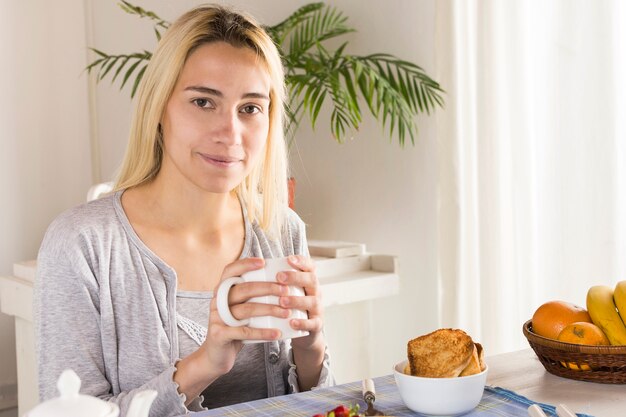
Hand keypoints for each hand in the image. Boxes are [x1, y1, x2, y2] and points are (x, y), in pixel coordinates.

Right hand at [204, 257, 289, 373]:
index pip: (230, 270)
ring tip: (286, 312)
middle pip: (243, 289)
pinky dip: (263, 332)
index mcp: (222, 291)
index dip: (246, 264)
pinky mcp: (219, 335)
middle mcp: (217, 301)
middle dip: (267, 288)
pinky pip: (244, 332)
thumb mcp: (242, 309)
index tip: (264, 262)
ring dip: (269, 310)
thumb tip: (282, 283)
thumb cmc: (236, 328)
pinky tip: (277, 333)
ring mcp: (216, 318)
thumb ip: (253, 297)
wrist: (217, 356)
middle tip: (286, 291)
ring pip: (245, 310)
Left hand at [278, 255, 326, 389]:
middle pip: (311, 280)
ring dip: (296, 300)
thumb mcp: (286, 290)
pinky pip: (312, 323)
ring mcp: (317, 308)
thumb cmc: (289, 305)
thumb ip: (275, 279)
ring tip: (282, 301)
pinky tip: (292, 322)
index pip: (309, 266)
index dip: (301, 261)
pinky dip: (302, 323)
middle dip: (295, 277)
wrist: (303, 331)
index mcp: (308, 280)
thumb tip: (250, 265)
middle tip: (279, 277)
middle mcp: (315, 292)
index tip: (288, 259)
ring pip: (312, 301)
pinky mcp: (316, 325)